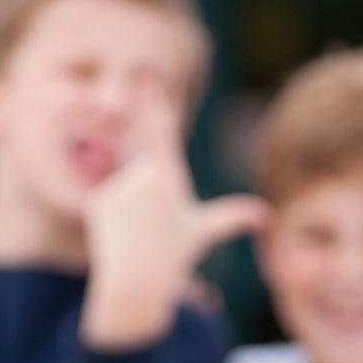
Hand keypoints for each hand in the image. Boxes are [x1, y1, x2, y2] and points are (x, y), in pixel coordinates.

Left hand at [80, 82, 267, 348]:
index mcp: (171, 179)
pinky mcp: (97, 201)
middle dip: (143, 152)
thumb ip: (232, 217)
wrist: (138, 282)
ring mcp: (118, 188)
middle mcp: (143, 178)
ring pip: (126, 188)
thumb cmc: (175, 256)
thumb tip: (265, 216)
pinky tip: (120, 233)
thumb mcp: (203, 232)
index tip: (151, 81)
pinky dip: (114, 216)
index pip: (163, 134)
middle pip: (144, 164)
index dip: (157, 106)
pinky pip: (106, 201)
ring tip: (139, 230)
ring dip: (132, 207)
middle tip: (139, 92)